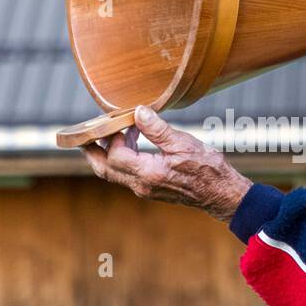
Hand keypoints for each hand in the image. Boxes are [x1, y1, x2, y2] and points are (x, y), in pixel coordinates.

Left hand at [81, 105, 252, 222]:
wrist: (220, 193)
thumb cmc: (207, 169)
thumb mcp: (184, 143)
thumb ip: (158, 129)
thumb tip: (138, 112)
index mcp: (149, 173)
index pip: (115, 155)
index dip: (112, 136)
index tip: (120, 120)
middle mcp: (142, 185)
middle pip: (104, 169)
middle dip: (91, 151)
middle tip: (85, 133)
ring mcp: (144, 188)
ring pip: (112, 173)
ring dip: (108, 152)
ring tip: (116, 130)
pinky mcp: (149, 188)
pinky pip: (126, 173)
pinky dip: (122, 157)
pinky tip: (133, 141)